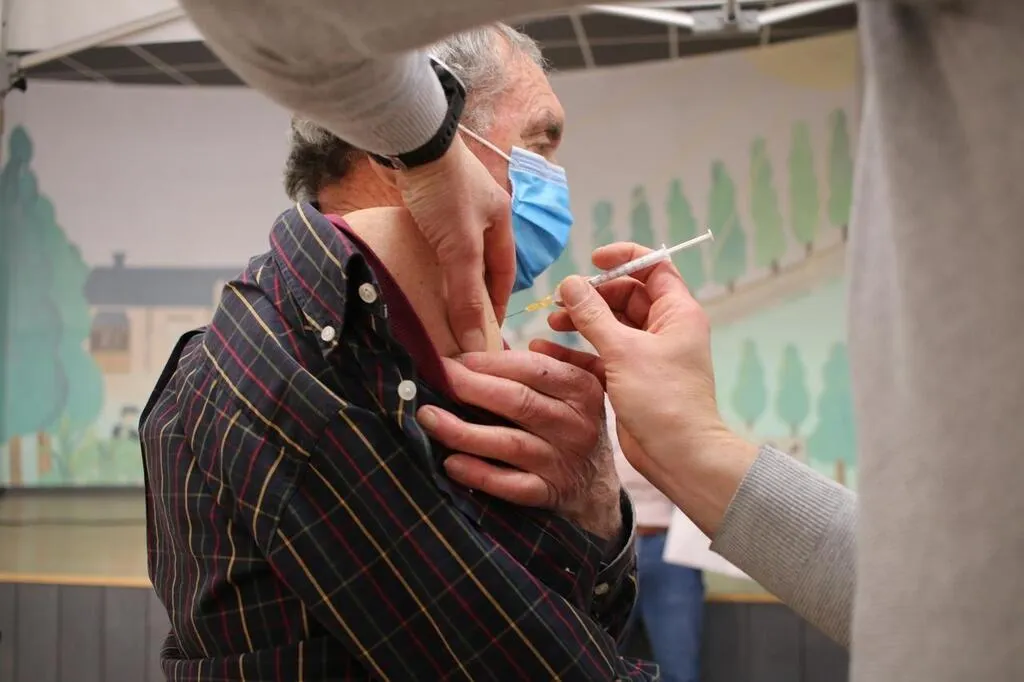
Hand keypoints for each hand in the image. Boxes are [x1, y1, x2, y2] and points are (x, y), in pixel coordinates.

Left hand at [398, 135, 515, 351]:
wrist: (408, 137)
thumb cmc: (444, 190)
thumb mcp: (460, 247)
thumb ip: (466, 293)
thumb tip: (475, 341)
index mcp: (501, 219)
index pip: (505, 271)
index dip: (498, 302)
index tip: (488, 330)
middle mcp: (482, 210)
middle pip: (481, 260)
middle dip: (474, 290)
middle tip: (461, 321)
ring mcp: (453, 202)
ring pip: (455, 248)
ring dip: (448, 272)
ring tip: (436, 301)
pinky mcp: (426, 197)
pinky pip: (431, 235)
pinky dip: (427, 255)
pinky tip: (414, 268)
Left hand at [415, 351, 622, 539]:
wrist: (597, 486)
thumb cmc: (573, 425)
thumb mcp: (575, 387)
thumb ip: (544, 362)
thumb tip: (501, 342)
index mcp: (581, 389)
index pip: (532, 369)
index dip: (489, 362)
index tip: (454, 359)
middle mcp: (575, 424)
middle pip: (518, 402)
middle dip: (471, 388)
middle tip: (436, 378)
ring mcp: (562, 461)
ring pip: (510, 444)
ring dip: (464, 431)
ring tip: (428, 417)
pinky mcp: (548, 492)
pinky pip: (510, 485)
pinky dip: (479, 474)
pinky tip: (450, 463)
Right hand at [536, 243, 758, 534]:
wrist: (679, 455)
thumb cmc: (663, 400)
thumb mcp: (623, 351)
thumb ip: (593, 314)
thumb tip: (570, 282)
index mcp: (677, 312)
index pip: (653, 267)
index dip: (623, 259)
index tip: (592, 262)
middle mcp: (664, 329)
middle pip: (625, 295)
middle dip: (592, 295)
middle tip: (561, 302)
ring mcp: (647, 354)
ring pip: (610, 325)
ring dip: (581, 321)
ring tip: (551, 324)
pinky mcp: (631, 378)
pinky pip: (602, 354)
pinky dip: (578, 351)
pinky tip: (548, 351)